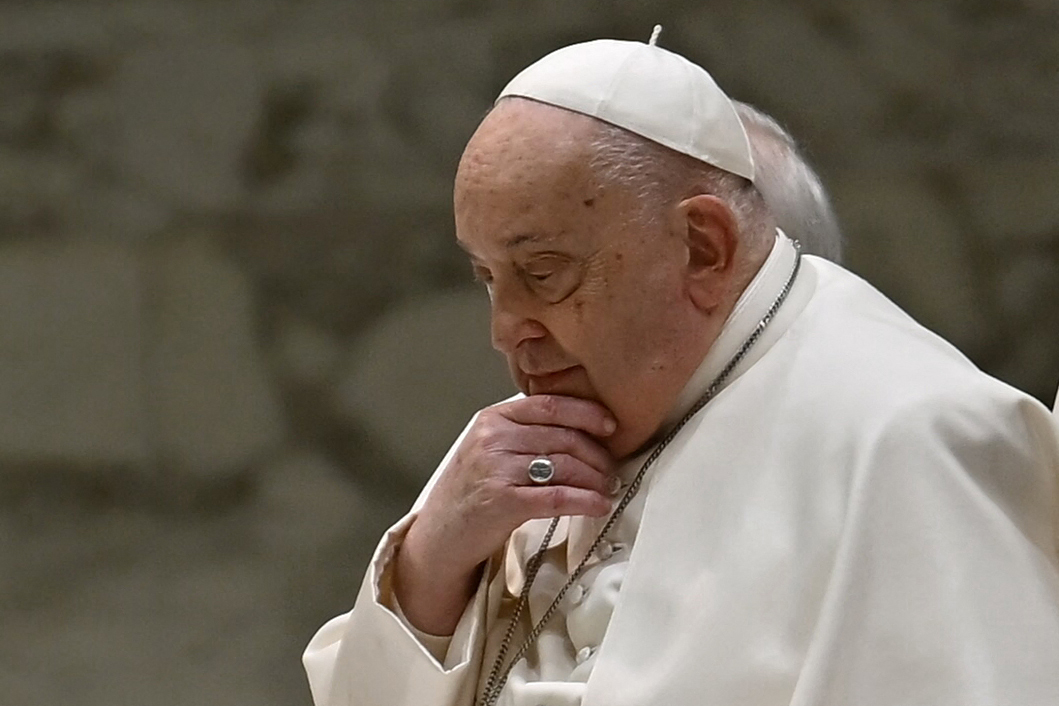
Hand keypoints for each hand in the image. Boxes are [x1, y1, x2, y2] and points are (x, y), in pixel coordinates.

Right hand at [394, 395, 617, 634]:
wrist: (439, 537)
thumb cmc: (469, 494)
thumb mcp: (489, 450)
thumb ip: (523, 434)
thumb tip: (580, 433)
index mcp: (492, 418)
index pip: (549, 405)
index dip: (586, 413)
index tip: (610, 426)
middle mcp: (493, 438)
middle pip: (563, 436)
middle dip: (597, 455)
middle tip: (612, 470)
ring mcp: (497, 468)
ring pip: (565, 465)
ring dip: (595, 479)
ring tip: (608, 489)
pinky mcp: (503, 501)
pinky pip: (557, 496)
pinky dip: (585, 501)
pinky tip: (599, 506)